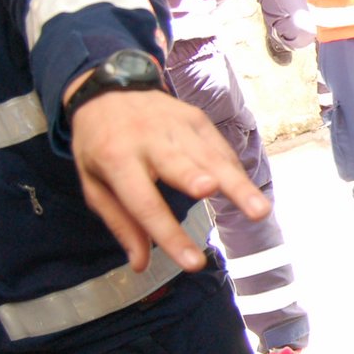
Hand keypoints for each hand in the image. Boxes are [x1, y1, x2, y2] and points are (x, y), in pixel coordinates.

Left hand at [68, 88, 269, 272]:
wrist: (107, 89)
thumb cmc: (99, 144)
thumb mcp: (94, 183)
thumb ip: (120, 222)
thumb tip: (141, 264)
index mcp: (116, 159)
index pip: (145, 203)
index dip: (170, 235)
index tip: (193, 264)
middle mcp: (148, 140)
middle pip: (180, 167)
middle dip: (201, 183)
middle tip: (220, 201)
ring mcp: (176, 125)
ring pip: (210, 157)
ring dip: (237, 184)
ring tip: (260, 210)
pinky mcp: (196, 117)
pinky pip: (219, 148)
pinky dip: (235, 172)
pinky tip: (250, 193)